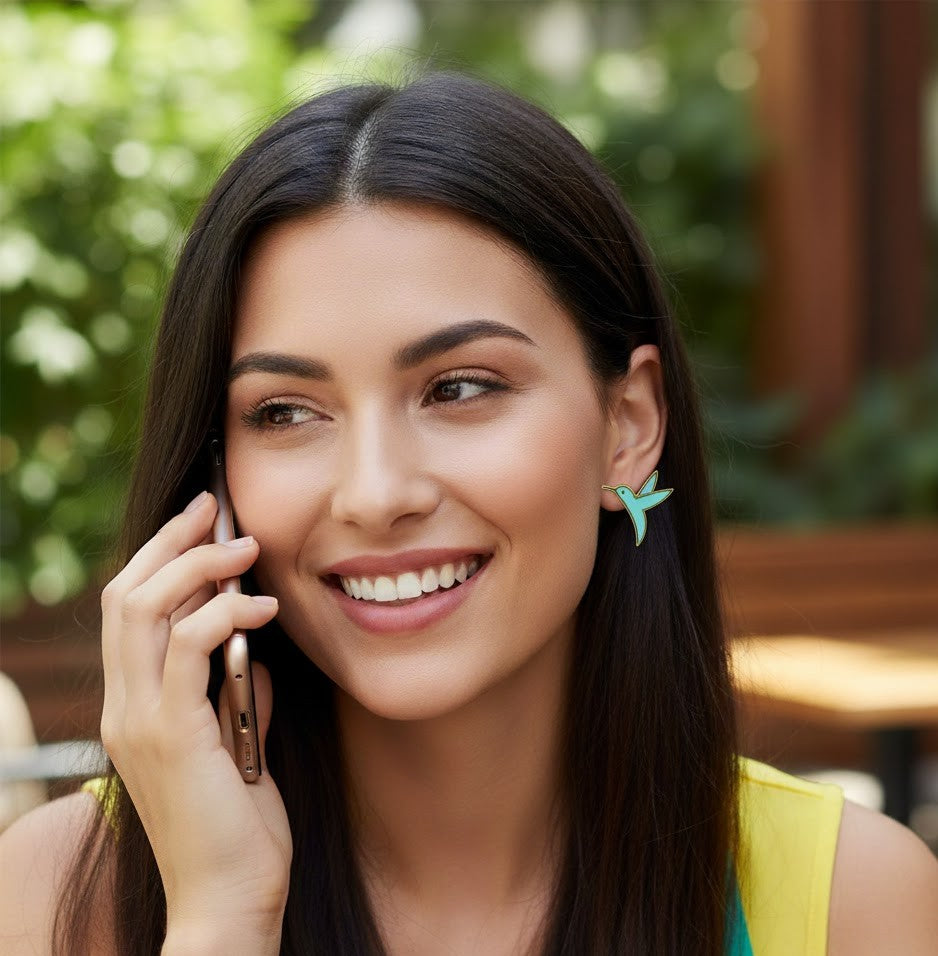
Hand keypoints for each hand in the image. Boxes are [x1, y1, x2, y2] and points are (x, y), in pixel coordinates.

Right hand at [100, 491, 292, 938]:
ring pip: (144, 609)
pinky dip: (225, 614)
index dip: (160, 557)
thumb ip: (236, 689)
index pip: (125, 610)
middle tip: (216, 509)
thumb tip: (254, 643)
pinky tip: (264, 609)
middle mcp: (123, 707)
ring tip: (246, 549)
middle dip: (172, 542)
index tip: (202, 523)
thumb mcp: (237, 739)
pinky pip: (187, 647)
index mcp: (133, 706)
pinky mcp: (173, 733)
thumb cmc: (239, 821)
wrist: (229, 897)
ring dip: (199, 567)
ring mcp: (140, 720)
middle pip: (124, 595)